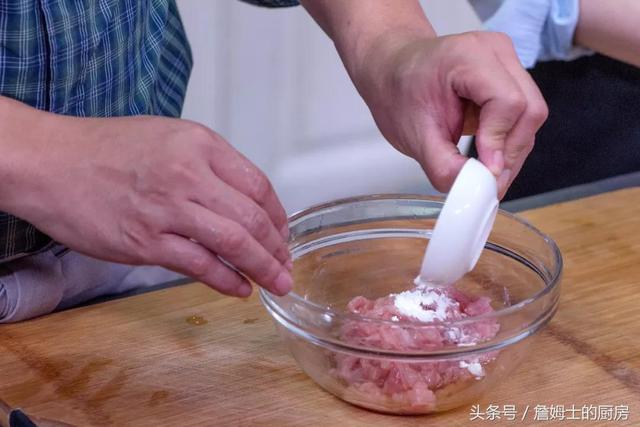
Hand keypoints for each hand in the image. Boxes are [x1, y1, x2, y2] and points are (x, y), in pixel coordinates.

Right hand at [0, 98, 291, 296]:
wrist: (50, 162)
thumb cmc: (106, 148)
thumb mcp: (168, 137)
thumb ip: (207, 165)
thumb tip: (241, 201)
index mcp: (199, 144)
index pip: (258, 185)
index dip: (278, 215)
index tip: (283, 233)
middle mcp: (189, 174)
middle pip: (253, 217)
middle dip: (278, 248)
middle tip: (287, 266)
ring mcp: (168, 209)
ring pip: (233, 243)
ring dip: (263, 267)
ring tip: (278, 282)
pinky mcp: (146, 241)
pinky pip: (200, 265)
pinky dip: (226, 280)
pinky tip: (241, 289)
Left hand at [351, 31, 548, 197]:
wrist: (393, 73)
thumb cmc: (398, 93)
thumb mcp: (414, 136)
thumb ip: (444, 166)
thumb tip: (476, 189)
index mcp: (468, 55)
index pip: (507, 101)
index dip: (499, 141)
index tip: (485, 171)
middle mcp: (495, 51)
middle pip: (529, 109)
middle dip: (510, 152)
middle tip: (489, 183)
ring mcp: (507, 61)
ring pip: (531, 114)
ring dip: (512, 150)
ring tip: (485, 173)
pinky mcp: (510, 76)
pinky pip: (523, 114)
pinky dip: (509, 141)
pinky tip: (488, 157)